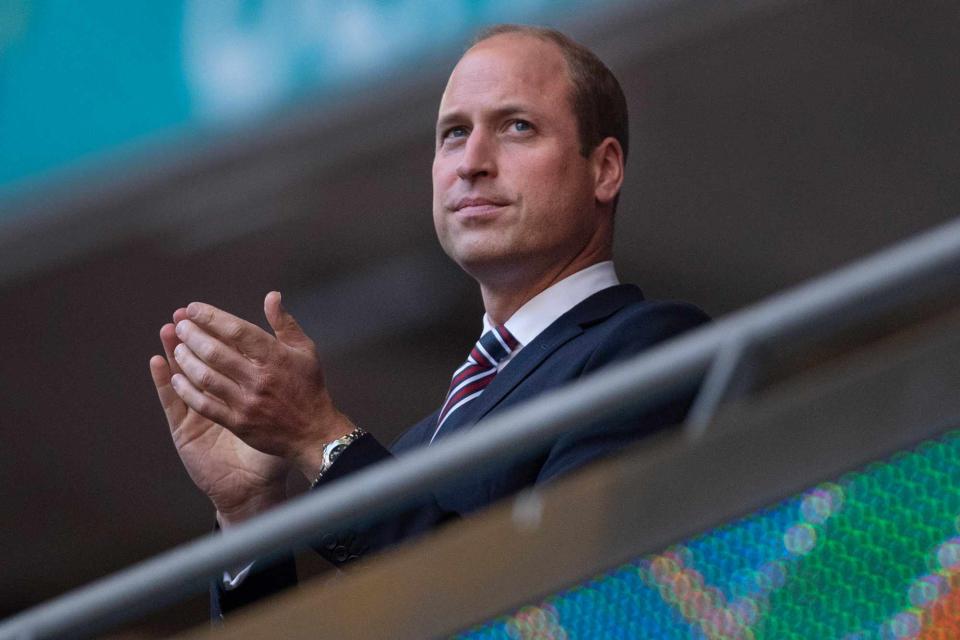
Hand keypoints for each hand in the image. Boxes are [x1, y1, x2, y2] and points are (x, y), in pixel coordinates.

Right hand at [150, 309, 290, 524]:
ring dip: (174, 352)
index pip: (224, 350)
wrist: (260, 484)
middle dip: (191, 336)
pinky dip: (164, 382)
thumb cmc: (277, 441)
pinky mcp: (186, 430)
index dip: (213, 329)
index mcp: (240, 385)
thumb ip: (285, 363)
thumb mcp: (286, 398)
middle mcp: (218, 395)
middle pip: (201, 359)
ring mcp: (199, 412)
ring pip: (184, 376)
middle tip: (182, 315)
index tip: (201, 309)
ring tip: (168, 330)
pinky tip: (158, 363)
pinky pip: (174, 404)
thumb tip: (287, 322)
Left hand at [167, 291, 354, 480]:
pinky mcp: (238, 423)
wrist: (313, 433)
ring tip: (177, 347)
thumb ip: (285, 323)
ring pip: (206, 377)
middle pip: (216, 352)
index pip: (237, 331)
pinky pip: (205, 405)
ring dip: (186, 360)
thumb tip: (271, 295)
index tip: (193, 308)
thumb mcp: (305, 351)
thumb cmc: (308, 387)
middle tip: (180, 325)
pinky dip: (187, 390)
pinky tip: (176, 379)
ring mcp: (247, 403)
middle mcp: (260, 379)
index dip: (212, 317)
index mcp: (276, 358)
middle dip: (192, 335)